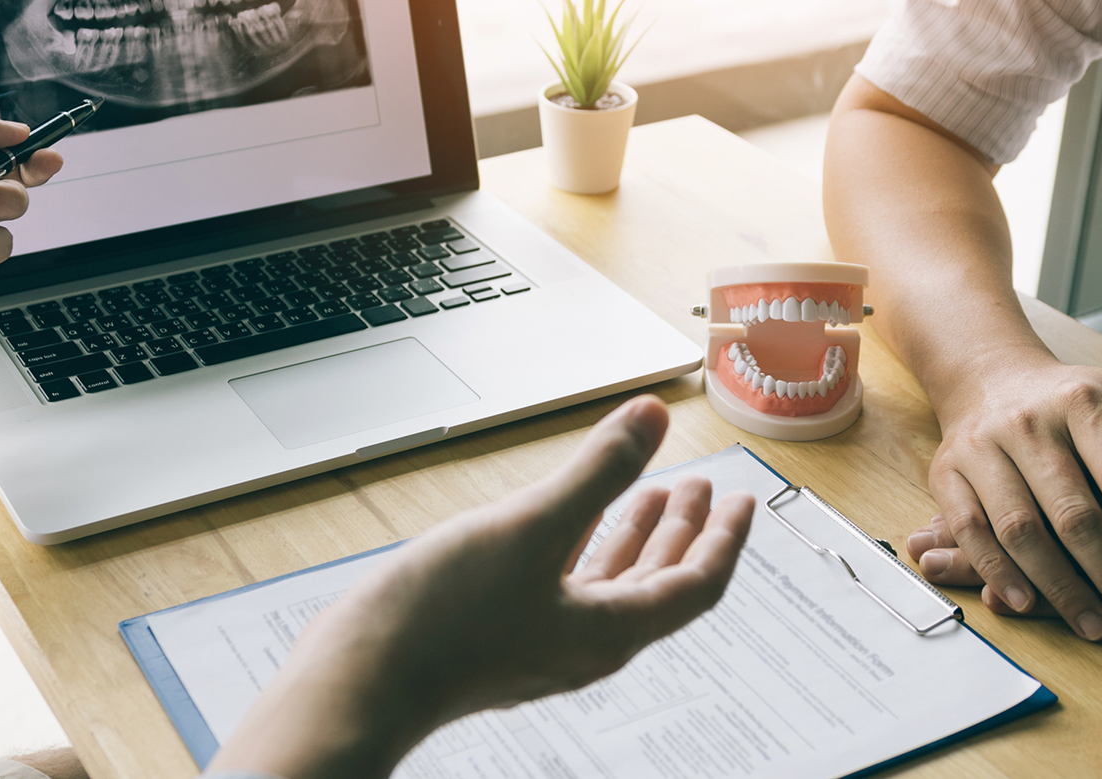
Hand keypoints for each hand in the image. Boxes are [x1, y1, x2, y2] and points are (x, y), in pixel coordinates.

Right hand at [208, 396, 757, 778]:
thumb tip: (653, 418)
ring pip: (611, 584)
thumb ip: (599, 471)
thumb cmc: (442, 623)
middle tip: (705, 490)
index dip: (725, 539)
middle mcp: (584, 642)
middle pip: (658, 585)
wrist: (358, 682)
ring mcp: (541, 640)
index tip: (744, 501)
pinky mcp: (501, 633)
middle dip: (685, 532)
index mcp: (609, 631)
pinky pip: (565, 584)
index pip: (695, 585)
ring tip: (651, 493)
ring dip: (635, 536)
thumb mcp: (532, 527)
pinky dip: (584, 546)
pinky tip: (569, 519)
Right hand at [926, 352, 1101, 641]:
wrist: (988, 378)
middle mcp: (1029, 423)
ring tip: (1097, 627)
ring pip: (1021, 528)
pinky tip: (1028, 605)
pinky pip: (970, 529)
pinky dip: (997, 571)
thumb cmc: (1075, 402)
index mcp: (1083, 404)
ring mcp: (982, 448)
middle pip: (1075, 513)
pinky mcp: (946, 473)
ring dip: (1059, 586)